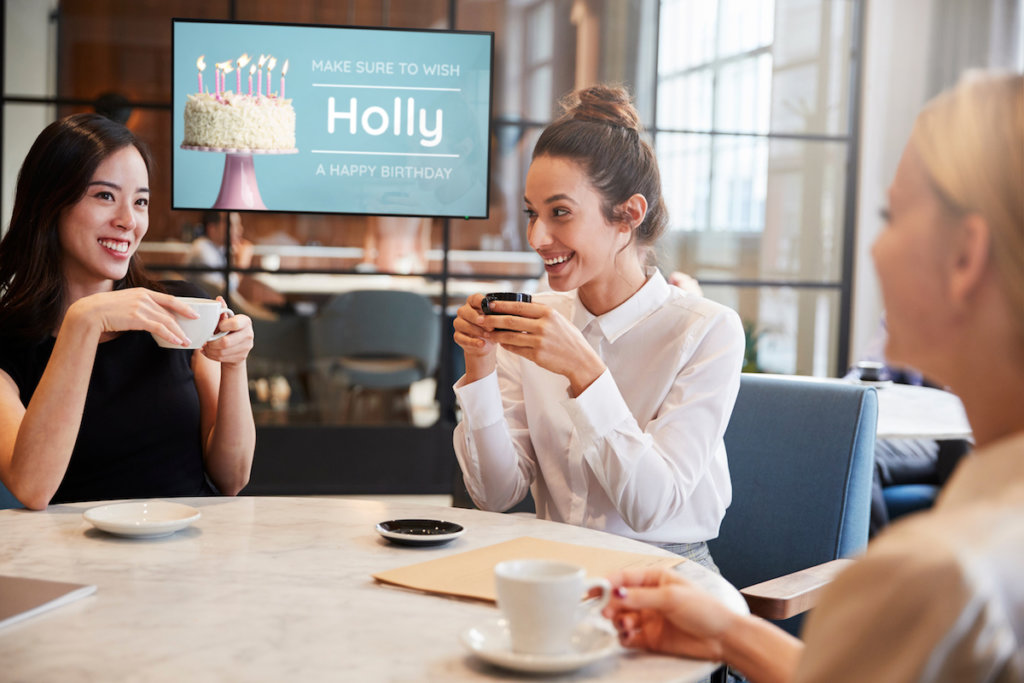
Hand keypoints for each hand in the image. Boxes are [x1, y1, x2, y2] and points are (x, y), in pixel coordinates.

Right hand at [66, 288, 198, 346]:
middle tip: (193, 332)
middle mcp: (144, 297)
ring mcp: (140, 306)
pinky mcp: (136, 318)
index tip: (194, 314)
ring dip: (178, 332)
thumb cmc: (105, 310)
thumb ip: (140, 307)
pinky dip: (170, 335)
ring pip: (167, 320)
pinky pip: (158, 327)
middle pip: (170, 311)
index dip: (184, 306)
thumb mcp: (126, 303)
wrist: (89, 312)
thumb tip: (152, 318)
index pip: (169, 298)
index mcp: (142, 292)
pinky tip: (176, 341)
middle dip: (184, 322)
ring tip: (186, 341)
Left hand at [200, 297, 252, 365]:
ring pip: (222, 352)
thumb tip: (218, 299)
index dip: (222, 326)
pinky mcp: (242, 357)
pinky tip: (208, 352)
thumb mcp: (225, 319)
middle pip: (226, 342)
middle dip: (212, 343)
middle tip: (206, 341)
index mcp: (245, 321)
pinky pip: (223, 359)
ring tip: (205, 346)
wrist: (237, 346)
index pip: (234, 324)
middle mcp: (249, 334)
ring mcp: (246, 347)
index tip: (217, 327)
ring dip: (210, 350)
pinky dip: (212, 356)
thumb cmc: (228, 329)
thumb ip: (222, 311)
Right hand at [453, 294, 498, 379]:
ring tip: (488, 335)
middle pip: (466, 311)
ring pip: (462, 324)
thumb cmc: (492, 327)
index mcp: (473, 303)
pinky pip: (461, 338)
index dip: (481, 302)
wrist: (486, 344)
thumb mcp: (495, 319)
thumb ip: (495, 314)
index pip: (474, 298)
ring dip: (476, 330)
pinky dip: (472, 342)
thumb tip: (503, 313)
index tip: (491, 308)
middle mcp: (463, 311)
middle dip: (479, 319)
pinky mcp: (457, 336)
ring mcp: (458, 323)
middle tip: (491, 327)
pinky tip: (481, 344)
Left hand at [478, 299, 604, 395]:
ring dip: (495, 334)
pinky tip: (500, 343)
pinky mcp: (537, 355)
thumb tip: (519, 306)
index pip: (519, 306)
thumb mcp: (558, 319)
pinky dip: (506, 346)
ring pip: (510, 336)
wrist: (580, 360)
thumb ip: (540, 312)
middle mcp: (543, 326)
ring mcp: (540, 341)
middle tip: (480, 318)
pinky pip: (516, 349)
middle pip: (510, 320)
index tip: (489, 304)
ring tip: (486, 332)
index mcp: (548, 313)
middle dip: (492, 319)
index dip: (501, 305)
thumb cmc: (568, 338)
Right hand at [601, 568, 735, 661]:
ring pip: (622, 618)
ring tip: (626, 625)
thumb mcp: (671, 597)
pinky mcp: (650, 638)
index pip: (625, 577)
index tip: (594, 589)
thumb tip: (616, 593)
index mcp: (656, 579)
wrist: (723, 638)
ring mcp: (649, 618)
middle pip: (620, 599)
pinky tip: (629, 637)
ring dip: (618, 621)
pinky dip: (624, 638)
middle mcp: (650, 598)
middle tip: (606, 611)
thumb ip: (641, 597)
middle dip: (611, 604)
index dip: (608, 582)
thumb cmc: (706, 610)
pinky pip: (629, 637)